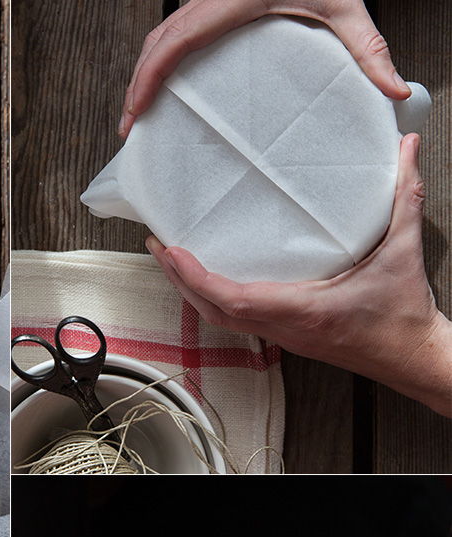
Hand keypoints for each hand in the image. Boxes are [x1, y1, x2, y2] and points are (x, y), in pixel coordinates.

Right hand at [120, 0, 410, 137]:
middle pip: (156, 43)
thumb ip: (369, 49)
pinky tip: (160, 81)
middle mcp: (211, 0)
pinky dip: (158, 57)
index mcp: (231, 2)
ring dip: (143, 71)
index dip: (147, 79)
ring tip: (138, 110)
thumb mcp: (346, 6)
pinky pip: (173, 29)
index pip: (174, 43)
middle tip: (130, 126)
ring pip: (159, 35)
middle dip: (137, 86)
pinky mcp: (213, 3)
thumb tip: (393, 89)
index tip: (135, 112)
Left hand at [146, 134, 451, 416]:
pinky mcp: (284, 336)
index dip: (198, 278)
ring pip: (221, 319)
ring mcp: (281, 336)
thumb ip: (404, 196)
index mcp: (303, 311)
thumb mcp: (404, 250)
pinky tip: (207, 278)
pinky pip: (236, 319)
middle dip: (181, 280)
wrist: (410, 357)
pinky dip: (213, 299)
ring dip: (192, 291)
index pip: (235, 299)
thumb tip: (407, 148)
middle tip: (159, 247)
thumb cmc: (403, 314)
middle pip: (214, 311)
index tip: (173, 253)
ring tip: (173, 260)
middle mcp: (283, 328)